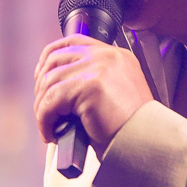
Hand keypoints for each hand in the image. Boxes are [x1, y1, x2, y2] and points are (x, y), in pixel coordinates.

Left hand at [34, 35, 152, 156]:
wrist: (145, 143)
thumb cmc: (131, 129)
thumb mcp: (115, 95)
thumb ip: (94, 82)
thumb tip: (57, 88)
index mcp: (116, 56)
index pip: (74, 42)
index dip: (50, 58)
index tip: (41, 77)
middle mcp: (108, 56)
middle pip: (56, 58)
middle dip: (41, 85)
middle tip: (43, 109)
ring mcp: (98, 68)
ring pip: (50, 82)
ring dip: (42, 107)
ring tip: (49, 126)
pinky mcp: (88, 86)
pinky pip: (51, 100)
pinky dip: (44, 119)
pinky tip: (51, 133)